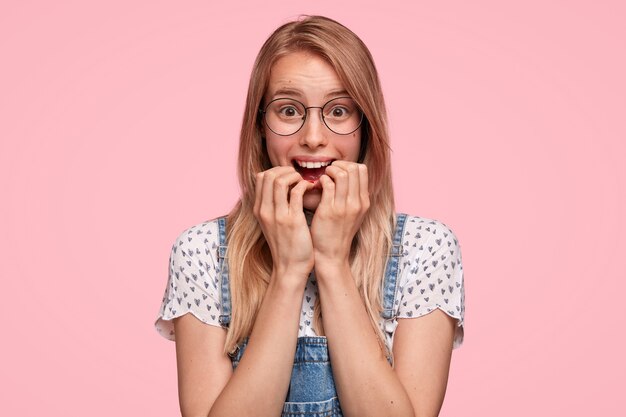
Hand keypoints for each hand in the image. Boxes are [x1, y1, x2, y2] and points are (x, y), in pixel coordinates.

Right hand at [253, 166, 314, 283]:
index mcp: (259, 210)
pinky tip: (311, 190)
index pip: (261, 178)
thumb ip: (274, 206)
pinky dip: (304, 185)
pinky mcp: (292, 220)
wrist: (290, 268)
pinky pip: (296, 192)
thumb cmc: (286, 245)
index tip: (290, 176)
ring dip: (294, 176)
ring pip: (279, 181)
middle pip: (268, 175)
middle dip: (285, 170)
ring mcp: (277, 215)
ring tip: (304, 181)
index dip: (277, 171)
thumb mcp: (272, 224)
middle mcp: (265, 210)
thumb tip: (281, 188)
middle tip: (298, 176)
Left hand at [310, 161, 369, 270]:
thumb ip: (353, 196)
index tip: (338, 170)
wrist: (331, 254)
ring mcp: (344, 207)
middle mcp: (357, 203)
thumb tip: (347, 177)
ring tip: (323, 177)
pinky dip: (321, 180)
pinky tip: (316, 187)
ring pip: (342, 173)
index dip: (348, 164)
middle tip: (329, 171)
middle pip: (353, 168)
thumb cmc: (338, 232)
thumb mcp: (354, 214)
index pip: (362, 170)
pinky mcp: (329, 210)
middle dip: (339, 165)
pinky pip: (327, 184)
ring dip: (329, 170)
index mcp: (364, 202)